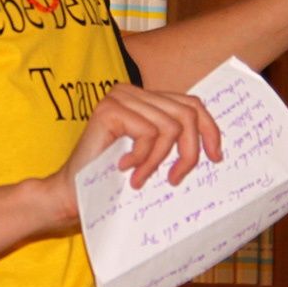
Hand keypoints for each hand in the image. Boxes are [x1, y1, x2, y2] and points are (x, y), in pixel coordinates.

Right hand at [41, 83, 223, 227]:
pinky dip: (143, 158)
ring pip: (170, 126)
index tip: (215, 157)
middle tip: (176, 179)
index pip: (192, 104)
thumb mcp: (153, 157)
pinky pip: (149, 133)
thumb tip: (215, 147)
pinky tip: (125, 170)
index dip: (210, 129)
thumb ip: (174, 141)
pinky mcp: (110, 110)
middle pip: (186, 114)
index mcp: (145, 99)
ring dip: (159, 161)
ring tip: (141, 179)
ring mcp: (119, 97)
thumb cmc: (112, 180)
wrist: (72, 195)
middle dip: (189, 151)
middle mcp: (131, 91)